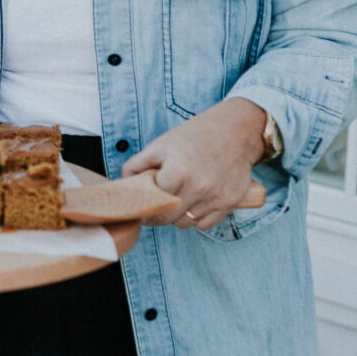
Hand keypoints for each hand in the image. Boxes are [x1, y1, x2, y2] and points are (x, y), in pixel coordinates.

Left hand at [122, 100, 271, 229]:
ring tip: (179, 199)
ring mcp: (215, 197)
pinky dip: (197, 218)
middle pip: (168, 218)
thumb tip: (121, 186)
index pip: (153, 204)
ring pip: (186, 223)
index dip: (145, 208)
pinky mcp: (230, 202)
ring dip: (179, 216)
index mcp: (178, 171)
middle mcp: (198, 186)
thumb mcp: (161, 145)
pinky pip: (205, 224)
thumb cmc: (194, 137)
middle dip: (159, 215)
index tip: (142, 208)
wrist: (235, 131)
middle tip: (156, 208)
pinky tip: (196, 203)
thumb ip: (137, 165)